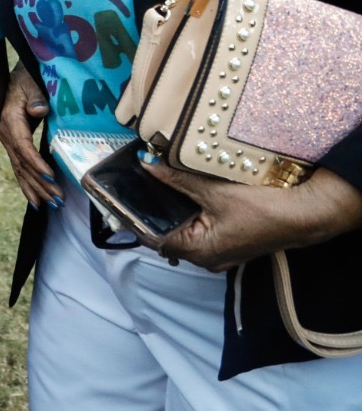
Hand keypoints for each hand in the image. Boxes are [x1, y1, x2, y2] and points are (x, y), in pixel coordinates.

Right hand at [0, 63, 60, 208]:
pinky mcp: (12, 145)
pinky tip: (36, 202)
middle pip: (23, 164)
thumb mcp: (31, 82)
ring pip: (21, 170)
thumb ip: (36, 96)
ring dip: (37, 189)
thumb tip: (39, 110)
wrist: (13, 77)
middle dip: (41, 183)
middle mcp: (5, 134)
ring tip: (53, 205)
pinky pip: (18, 169)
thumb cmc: (26, 78)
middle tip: (59, 199)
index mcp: (9, 119)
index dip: (35, 162)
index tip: (50, 175)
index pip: (22, 145)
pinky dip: (27, 187)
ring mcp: (7, 141)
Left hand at [145, 162, 361, 271]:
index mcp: (197, 251)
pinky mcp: (229, 241)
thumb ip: (177, 179)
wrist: (303, 216)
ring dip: (170, 209)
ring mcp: (218, 251)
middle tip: (133, 184)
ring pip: (183, 229)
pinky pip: (199, 227)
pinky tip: (180, 191)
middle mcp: (205, 257)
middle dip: (151, 209)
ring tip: (151, 184)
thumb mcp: (214, 192)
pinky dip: (188, 211)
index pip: (153, 237)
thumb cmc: (261, 209)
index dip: (134, 217)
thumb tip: (146, 164)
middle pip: (166, 232)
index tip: (118, 197)